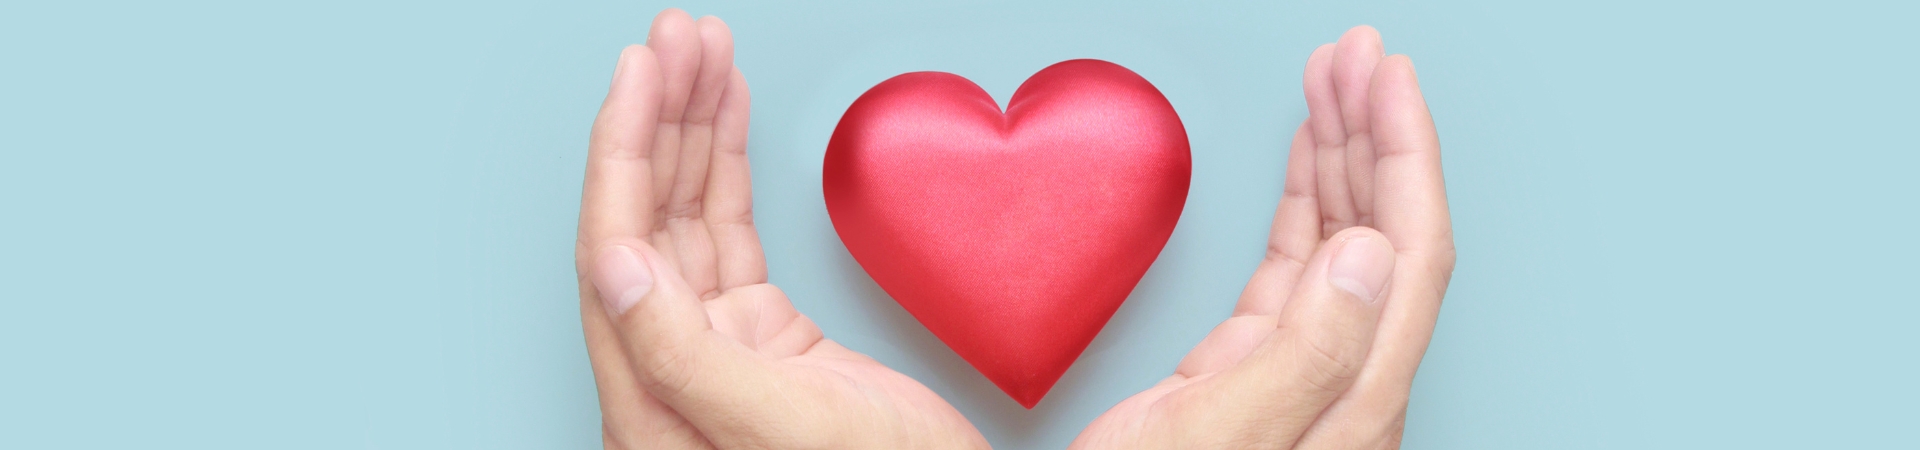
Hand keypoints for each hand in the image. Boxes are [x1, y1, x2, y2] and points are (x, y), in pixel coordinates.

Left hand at [576, 9, 987, 449]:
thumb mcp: (782, 429)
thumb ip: (682, 356)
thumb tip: (610, 262)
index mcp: (654, 401)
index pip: (617, 248)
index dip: (626, 150)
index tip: (644, 71)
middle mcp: (670, 371)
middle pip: (646, 218)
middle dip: (661, 117)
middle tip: (679, 35)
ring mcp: (717, 353)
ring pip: (689, 217)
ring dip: (695, 129)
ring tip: (702, 49)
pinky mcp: (763, 341)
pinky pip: (731, 235)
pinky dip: (730, 168)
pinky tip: (729, 116)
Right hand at [1070, 26, 1454, 449]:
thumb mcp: (1217, 443)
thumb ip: (1306, 356)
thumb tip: (1369, 252)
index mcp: (1354, 399)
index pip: (1407, 250)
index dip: (1403, 153)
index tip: (1383, 77)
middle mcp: (1342, 383)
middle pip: (1384, 233)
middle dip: (1373, 131)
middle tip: (1351, 53)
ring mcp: (1300, 377)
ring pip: (1341, 244)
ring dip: (1339, 156)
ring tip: (1328, 80)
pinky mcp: (1250, 375)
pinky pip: (1293, 271)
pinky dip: (1301, 205)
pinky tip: (1302, 162)